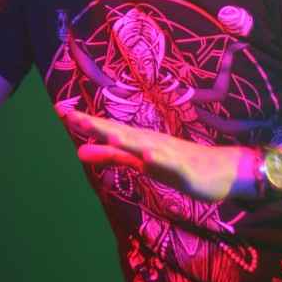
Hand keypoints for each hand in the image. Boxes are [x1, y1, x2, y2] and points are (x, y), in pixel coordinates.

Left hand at [62, 109, 248, 202]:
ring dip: (123, 138)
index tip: (60, 111)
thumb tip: (79, 151)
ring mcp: (167, 153)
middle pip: (119, 131)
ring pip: (142, 145)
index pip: (107, 128)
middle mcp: (149, 141)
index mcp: (137, 140)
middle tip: (70, 115)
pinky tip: (147, 155)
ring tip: (105, 132)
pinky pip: (169, 164)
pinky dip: (158, 158)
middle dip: (96, 124)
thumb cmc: (177, 163)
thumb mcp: (139, 161)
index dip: (84, 121)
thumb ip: (111, 155)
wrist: (221, 170)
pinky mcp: (184, 169)